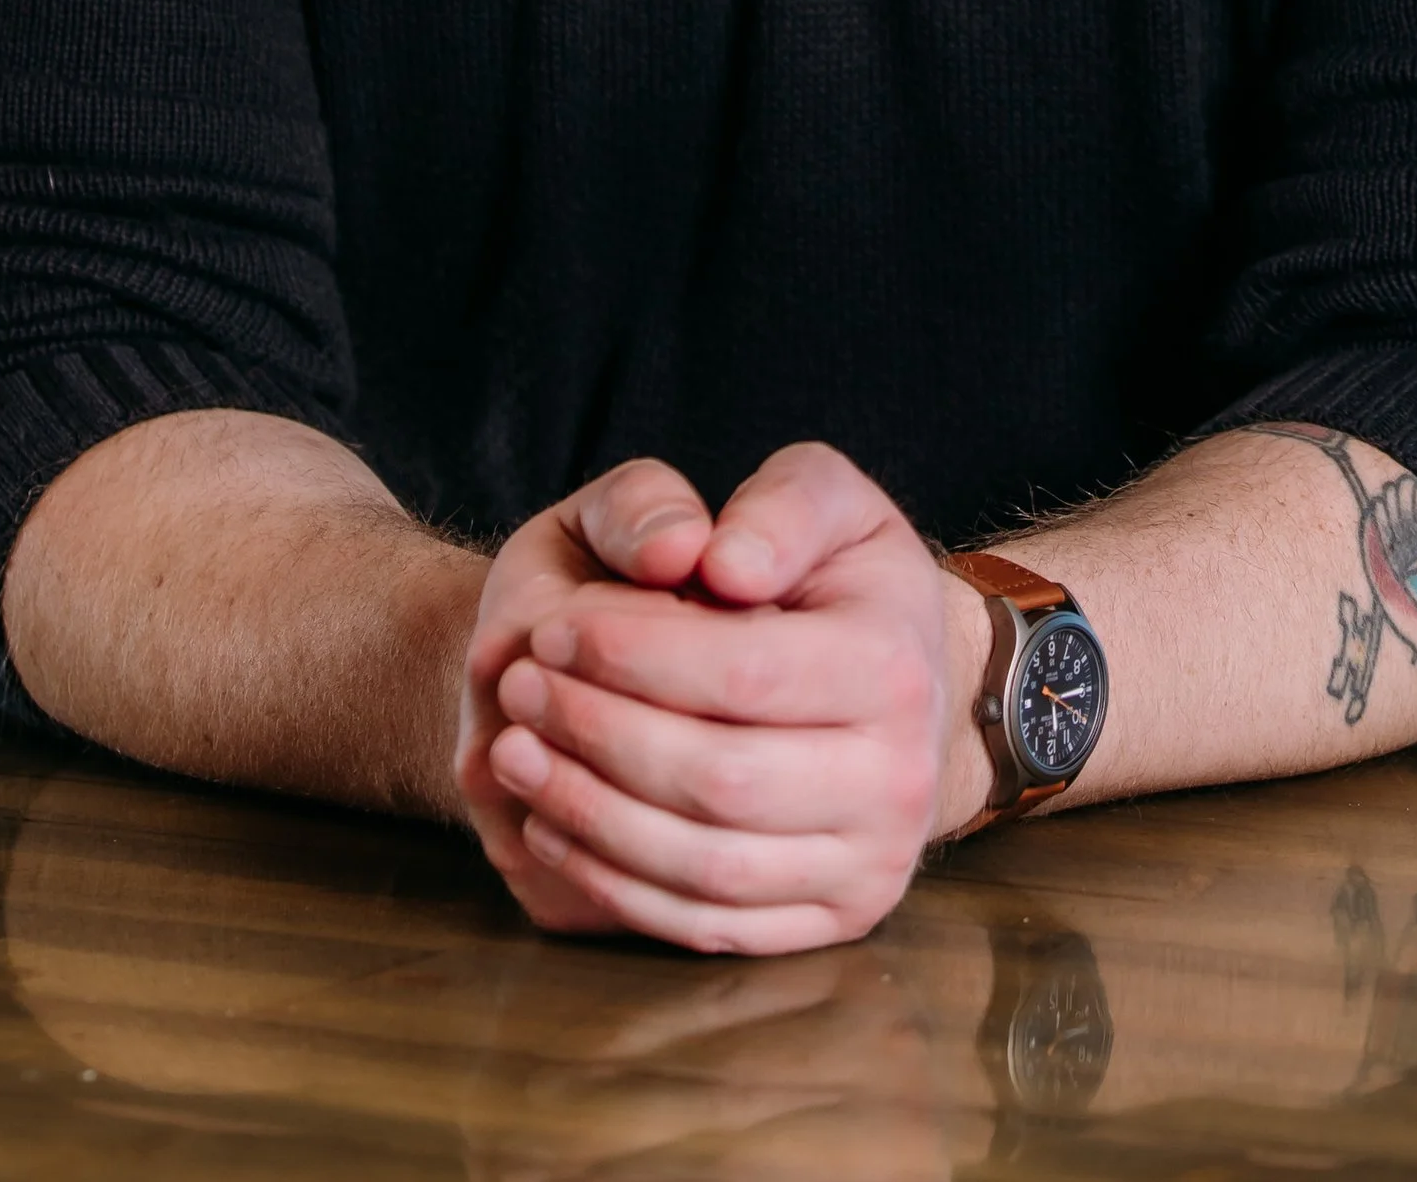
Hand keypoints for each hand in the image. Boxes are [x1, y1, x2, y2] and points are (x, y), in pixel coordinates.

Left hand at [470, 440, 989, 954]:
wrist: (886, 675)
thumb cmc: (827, 571)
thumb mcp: (816, 492)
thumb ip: (776, 506)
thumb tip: (721, 564)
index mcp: (896, 664)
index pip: (743, 673)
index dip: (631, 654)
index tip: (551, 628)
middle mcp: (902, 780)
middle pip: (719, 781)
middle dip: (597, 734)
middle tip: (518, 688)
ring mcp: (872, 864)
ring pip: (706, 867)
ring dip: (590, 815)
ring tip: (514, 753)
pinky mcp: (834, 920)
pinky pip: (709, 925)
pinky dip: (616, 882)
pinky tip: (553, 825)